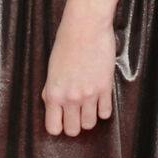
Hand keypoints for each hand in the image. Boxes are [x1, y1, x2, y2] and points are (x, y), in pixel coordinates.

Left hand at [41, 14, 116, 136]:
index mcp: (52, 93)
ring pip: (90, 124)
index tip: (61, 120)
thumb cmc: (65, 44)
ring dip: (89, 118)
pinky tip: (100, 100)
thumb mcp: (51, 69)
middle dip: (74, 125)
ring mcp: (89, 94)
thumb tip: (51, 102)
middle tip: (75, 115)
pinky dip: (103, 110)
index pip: (53, 128)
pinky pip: (106, 113)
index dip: (57, 126)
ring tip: (88, 107)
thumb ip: (51, 88)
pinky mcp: (105, 88)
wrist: (85, 27)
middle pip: (73, 130)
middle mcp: (70, 98)